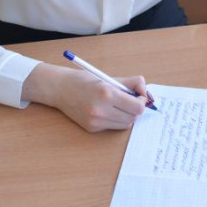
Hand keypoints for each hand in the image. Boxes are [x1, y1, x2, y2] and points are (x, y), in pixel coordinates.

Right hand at [22, 63, 148, 131]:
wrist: (60, 89)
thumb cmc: (85, 80)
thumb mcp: (109, 78)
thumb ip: (130, 83)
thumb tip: (145, 91)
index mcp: (106, 94)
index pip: (137, 107)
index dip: (142, 101)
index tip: (139, 95)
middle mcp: (100, 110)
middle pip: (133, 117)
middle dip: (136, 108)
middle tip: (132, 100)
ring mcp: (95, 122)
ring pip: (125, 124)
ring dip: (127, 115)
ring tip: (120, 104)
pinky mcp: (92, 128)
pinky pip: (113, 126)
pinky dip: (116, 119)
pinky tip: (108, 110)